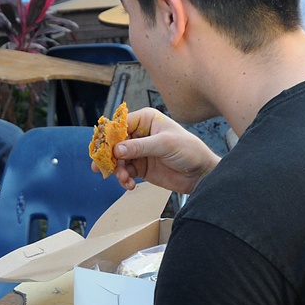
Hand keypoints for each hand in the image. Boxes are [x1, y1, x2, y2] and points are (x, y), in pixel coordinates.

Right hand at [105, 108, 220, 194]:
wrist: (201, 173)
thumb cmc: (189, 150)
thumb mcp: (164, 145)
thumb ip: (140, 147)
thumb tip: (117, 149)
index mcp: (145, 120)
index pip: (120, 124)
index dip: (110, 136)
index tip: (103, 149)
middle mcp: (140, 134)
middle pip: (115, 143)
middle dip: (109, 157)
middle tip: (103, 168)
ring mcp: (139, 151)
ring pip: (118, 160)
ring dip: (117, 170)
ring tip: (123, 179)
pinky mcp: (140, 167)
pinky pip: (125, 172)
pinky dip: (124, 179)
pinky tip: (129, 185)